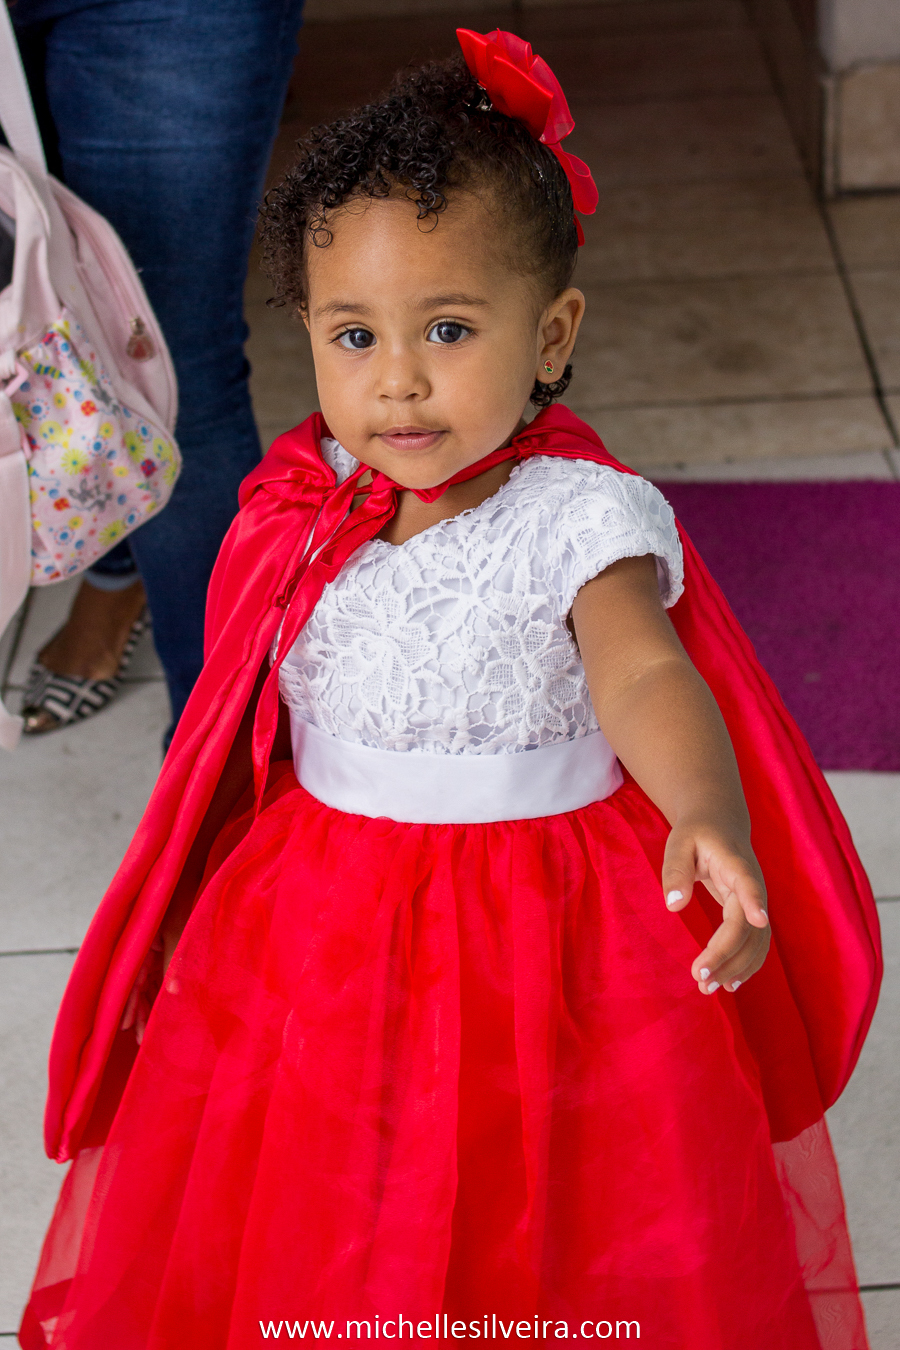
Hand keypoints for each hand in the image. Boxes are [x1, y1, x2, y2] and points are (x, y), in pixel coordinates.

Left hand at [662, 819, 769, 994]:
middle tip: (699, 978)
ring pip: (756, 941)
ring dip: (736, 967)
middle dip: (727, 954)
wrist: (721, 823)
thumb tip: (673, 906)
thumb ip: (676, 870)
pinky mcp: (752, 913)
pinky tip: (729, 983)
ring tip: (709, 988)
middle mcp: (753, 885)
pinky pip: (756, 944)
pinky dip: (746, 965)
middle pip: (748, 925)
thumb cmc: (697, 832)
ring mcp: (757, 901)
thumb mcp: (679, 842)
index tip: (758, 920)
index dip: (754, 901)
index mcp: (736, 863)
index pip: (748, 884)